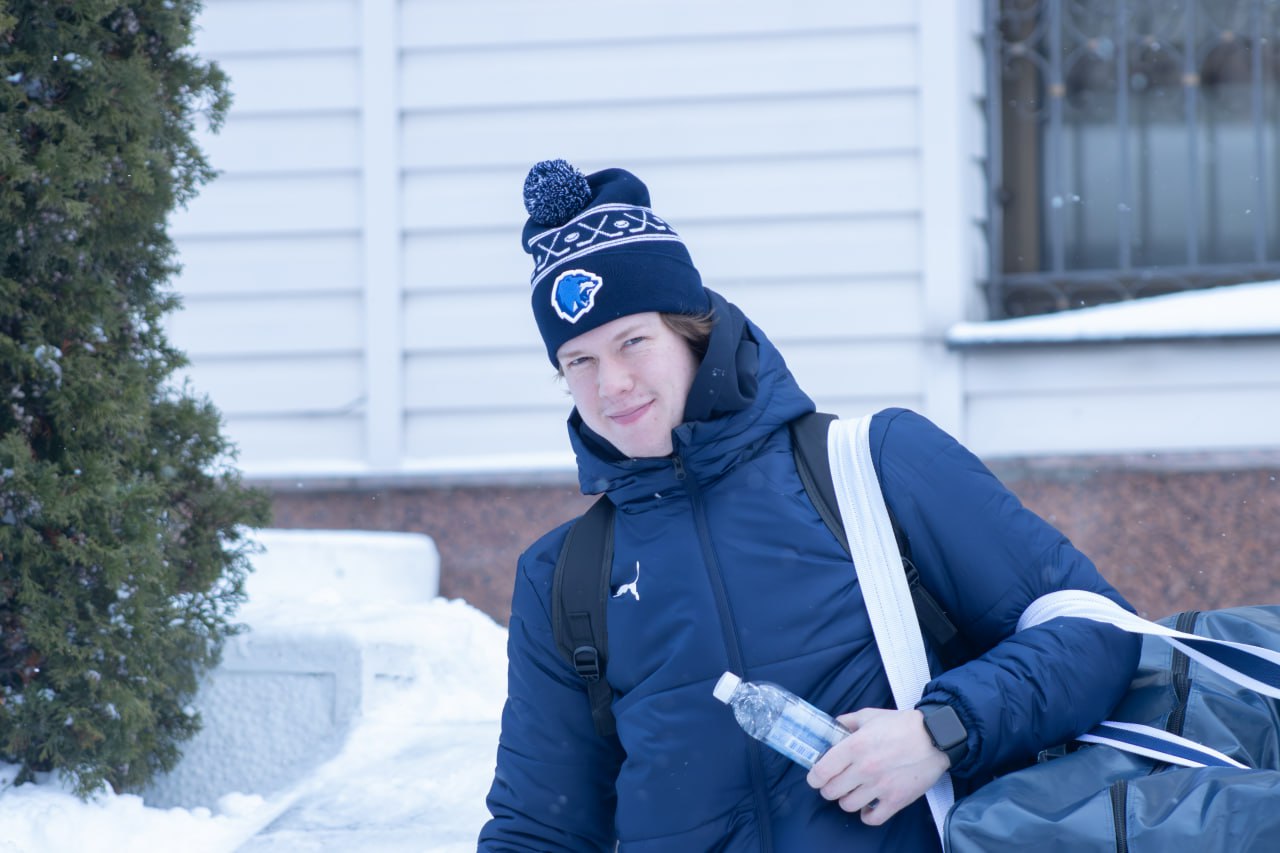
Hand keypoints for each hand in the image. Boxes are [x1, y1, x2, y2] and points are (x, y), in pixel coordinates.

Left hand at [805, 708, 950, 825]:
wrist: (935, 737)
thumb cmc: (901, 724)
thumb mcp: (869, 715)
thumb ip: (846, 722)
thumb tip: (830, 727)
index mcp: (854, 746)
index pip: (821, 772)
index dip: (814, 777)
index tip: (816, 777)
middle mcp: (864, 769)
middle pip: (831, 792)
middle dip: (828, 788)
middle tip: (834, 783)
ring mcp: (880, 787)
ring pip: (848, 805)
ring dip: (847, 800)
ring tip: (852, 792)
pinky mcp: (896, 800)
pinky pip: (872, 818)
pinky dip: (866, 815)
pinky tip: (868, 805)